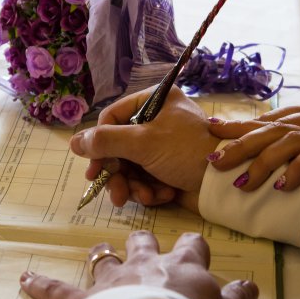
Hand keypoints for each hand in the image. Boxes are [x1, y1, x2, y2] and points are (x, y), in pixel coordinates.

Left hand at [20, 231, 258, 298]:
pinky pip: (56, 290)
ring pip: (103, 258)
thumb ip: (237, 297)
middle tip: (143, 248)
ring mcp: (111, 281)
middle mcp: (144, 265)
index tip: (194, 250)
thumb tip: (251, 285)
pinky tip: (25, 279)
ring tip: (99, 256)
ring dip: (102, 258)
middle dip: (142, 242)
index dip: (192, 246)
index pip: (191, 244)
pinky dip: (39, 284)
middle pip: (142, 240)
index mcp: (181, 266)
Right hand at [70, 86, 219, 211]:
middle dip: (119, 173)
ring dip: (134, 186)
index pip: (112, 117)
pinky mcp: (170, 168)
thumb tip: (74, 142)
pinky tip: (162, 196)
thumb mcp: (143, 142)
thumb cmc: (186, 151)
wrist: (225, 182)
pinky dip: (151, 190)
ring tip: (143, 198)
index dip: (101, 144)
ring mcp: (164, 145)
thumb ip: (106, 141)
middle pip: (120, 146)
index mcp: (155, 101)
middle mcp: (159, 120)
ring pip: (131, 166)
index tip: (94, 168)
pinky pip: (147, 178)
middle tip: (115, 193)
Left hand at [207, 102, 299, 190]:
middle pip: (271, 128)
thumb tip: (246, 173)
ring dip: (264, 162)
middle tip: (215, 161)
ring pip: (291, 140)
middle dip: (240, 144)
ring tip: (242, 183)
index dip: (238, 125)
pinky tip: (283, 185)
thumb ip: (286, 159)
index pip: (265, 122)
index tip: (211, 129)